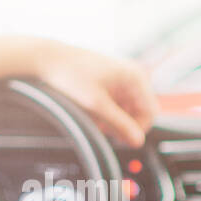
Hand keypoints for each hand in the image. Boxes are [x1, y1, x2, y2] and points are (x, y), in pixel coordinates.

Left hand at [31, 39, 157, 146]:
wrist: (49, 58)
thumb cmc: (71, 76)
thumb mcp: (96, 105)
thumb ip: (119, 124)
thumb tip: (138, 142)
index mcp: (135, 77)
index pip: (150, 113)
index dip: (137, 129)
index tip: (118, 138)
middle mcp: (134, 75)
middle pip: (140, 113)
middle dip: (123, 124)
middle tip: (101, 128)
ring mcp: (124, 78)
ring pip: (128, 110)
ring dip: (113, 120)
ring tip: (93, 117)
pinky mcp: (113, 82)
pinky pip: (118, 104)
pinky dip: (107, 112)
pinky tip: (91, 111)